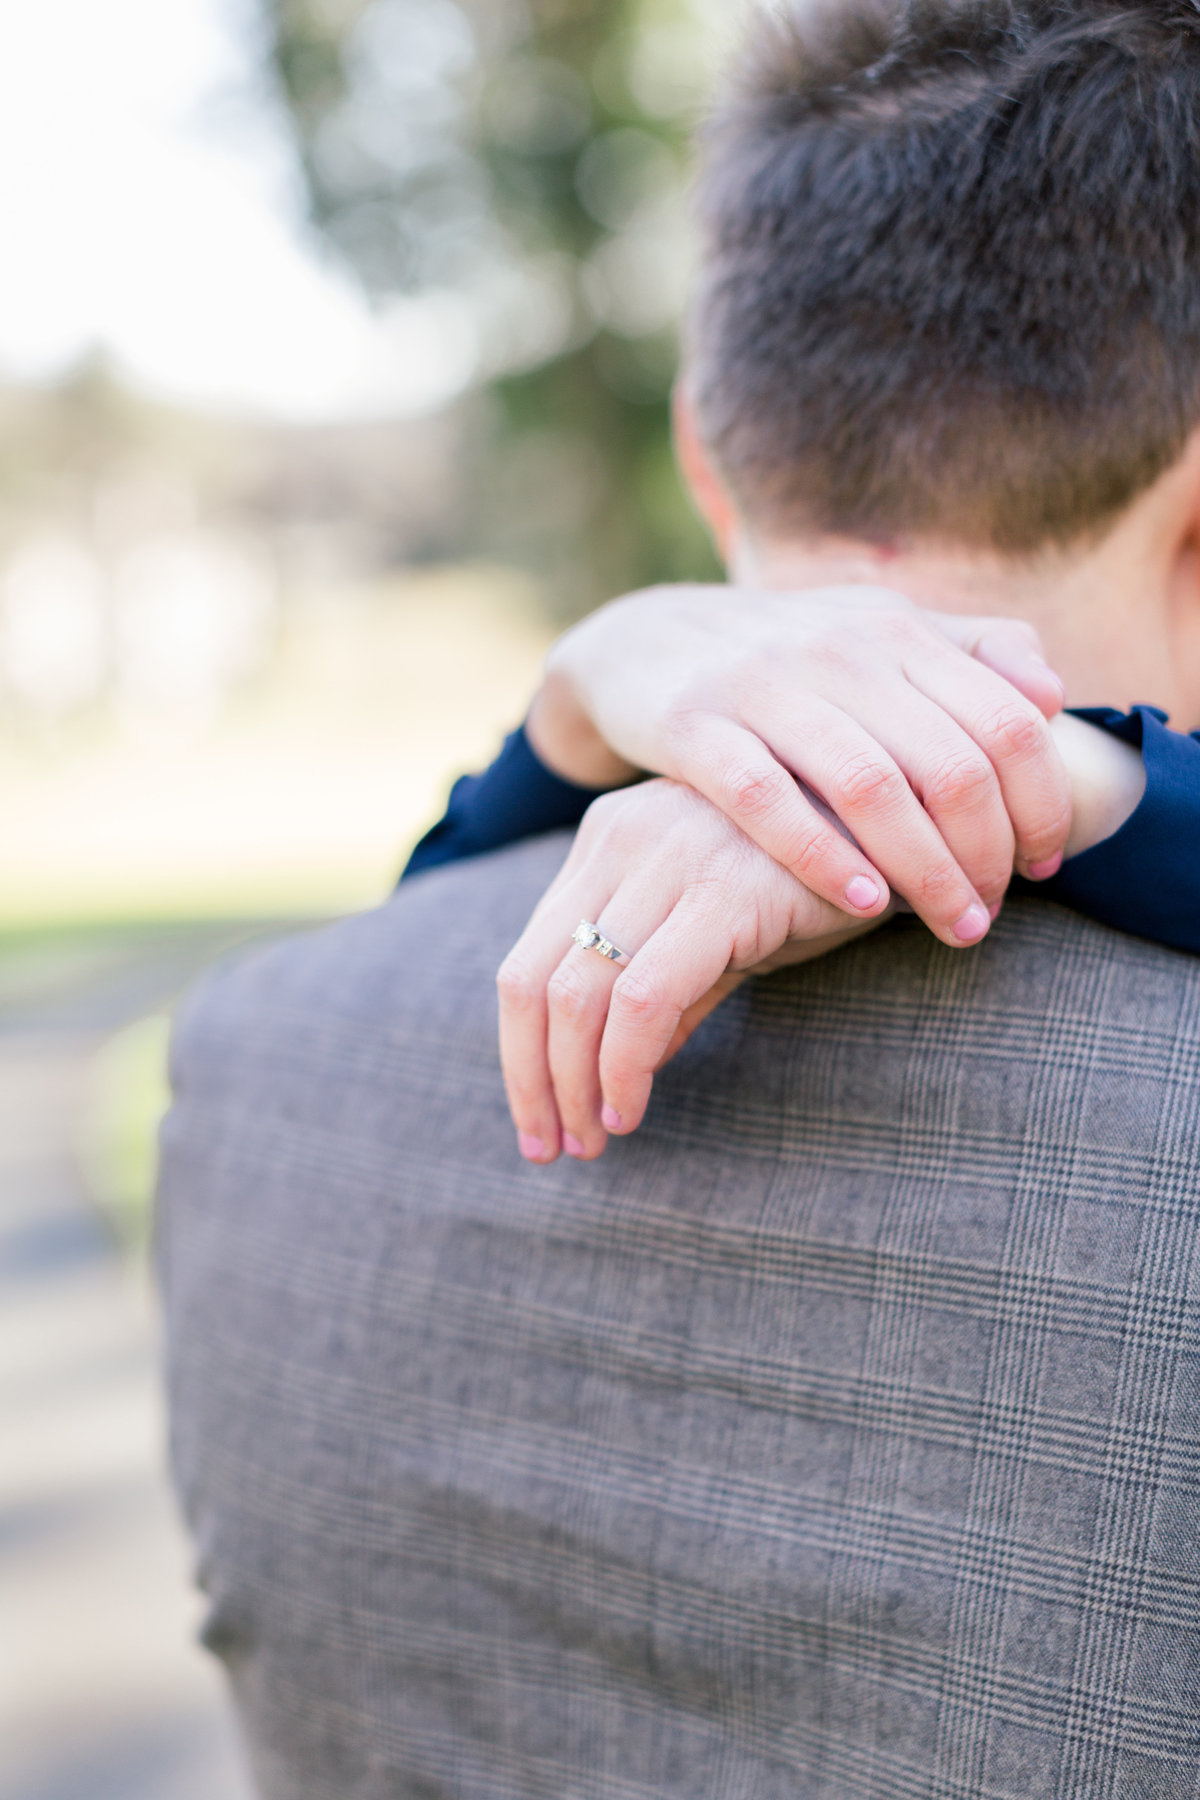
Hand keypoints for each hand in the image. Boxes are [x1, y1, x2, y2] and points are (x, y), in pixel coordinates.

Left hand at [497, 779, 878, 1162]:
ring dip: (574, 1086)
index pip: (527, 959)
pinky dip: (623, 1066)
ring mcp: (668, 858)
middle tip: (556, 1151)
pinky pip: (643, 998)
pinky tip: (631, 1109)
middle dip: (535, 1081)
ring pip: (577, 994)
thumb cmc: (826, 877)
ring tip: (597, 1141)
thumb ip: (664, 993)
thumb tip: (612, 1076)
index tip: (540, 1122)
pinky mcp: (722, 890)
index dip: (520, 1053)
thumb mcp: (724, 935)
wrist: (921, 819)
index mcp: (608, 839)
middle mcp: (623, 837)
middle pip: (532, 981)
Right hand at [526, 583, 1071, 947]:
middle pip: (950, 764)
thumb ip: (975, 652)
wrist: (646, 638)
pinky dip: (823, 858)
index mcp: (896, 630)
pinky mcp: (693, 726)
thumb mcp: (881, 632)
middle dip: (986, 856)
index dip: (1043, 802)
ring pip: (869, 787)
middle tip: (990, 914)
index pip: (1008, 721)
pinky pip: (767, 802)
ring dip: (924, 872)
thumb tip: (1053, 697)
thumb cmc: (790, 656)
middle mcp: (838, 649)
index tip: (1045, 865)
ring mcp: (761, 684)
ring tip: (950, 926)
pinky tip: (865, 904)